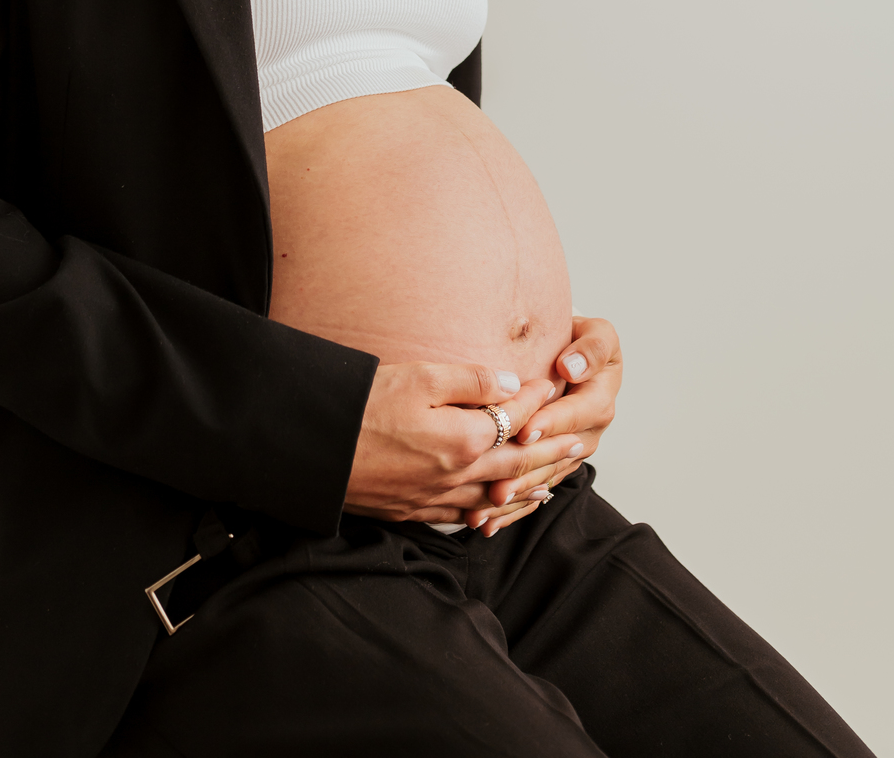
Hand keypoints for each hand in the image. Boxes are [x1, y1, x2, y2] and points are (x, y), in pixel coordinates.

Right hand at [344, 363, 590, 526]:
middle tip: (577, 442)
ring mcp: (436, 498)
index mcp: (464, 439)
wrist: (316, 450)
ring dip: (528, 487)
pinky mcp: (414, 511)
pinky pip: (465, 515)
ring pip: (496, 496)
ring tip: (551, 483)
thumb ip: (470, 381)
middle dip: (548, 451)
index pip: (512, 417)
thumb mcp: (419, 378)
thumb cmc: (363, 406)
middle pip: (515, 463)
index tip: (551, 384)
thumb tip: (511, 383)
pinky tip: (494, 510)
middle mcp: (457, 475)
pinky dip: (490, 511)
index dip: (534, 398)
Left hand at [467, 315, 623, 532]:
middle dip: (529, 471)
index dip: (554, 421)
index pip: (580, 412)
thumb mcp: (596, 333)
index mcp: (602, 394)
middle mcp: (592, 427)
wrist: (568, 352)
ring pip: (547, 475)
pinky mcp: (557, 462)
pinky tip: (489, 521)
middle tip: (500, 485)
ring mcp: (574, 448)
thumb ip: (592, 348)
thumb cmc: (575, 336)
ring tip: (488, 506)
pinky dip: (514, 505)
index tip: (526, 430)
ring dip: (519, 493)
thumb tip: (573, 367)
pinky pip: (538, 487)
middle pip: (561, 455)